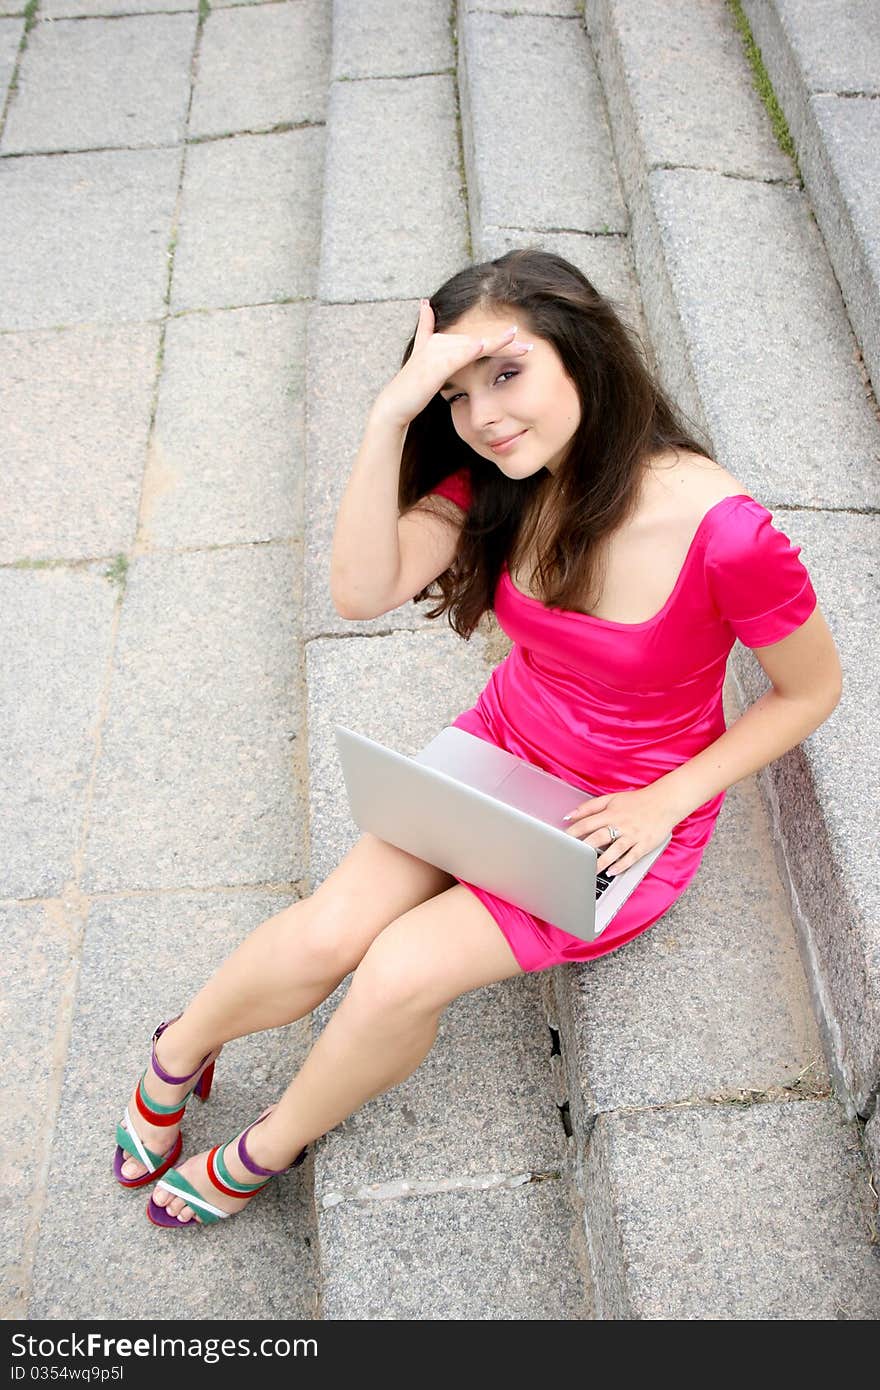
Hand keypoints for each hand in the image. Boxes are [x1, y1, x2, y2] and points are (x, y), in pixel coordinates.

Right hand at [373, 299, 533, 428]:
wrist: (394, 406)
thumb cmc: (412, 391)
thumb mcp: (423, 366)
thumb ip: (426, 336)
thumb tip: (425, 309)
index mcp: (440, 342)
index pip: (476, 340)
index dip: (498, 341)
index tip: (519, 342)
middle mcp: (439, 342)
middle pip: (478, 340)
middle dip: (504, 342)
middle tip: (528, 345)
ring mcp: (435, 352)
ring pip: (473, 344)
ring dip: (496, 343)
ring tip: (517, 341)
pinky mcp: (433, 365)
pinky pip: (457, 355)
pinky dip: (471, 350)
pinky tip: (486, 346)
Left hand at [561, 785, 677, 875]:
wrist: (665, 802)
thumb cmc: (636, 801)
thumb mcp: (612, 799)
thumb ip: (590, 806)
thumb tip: (569, 815)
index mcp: (612, 813)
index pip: (588, 823)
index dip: (574, 832)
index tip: (563, 840)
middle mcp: (622, 824)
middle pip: (599, 837)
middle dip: (585, 848)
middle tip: (573, 858)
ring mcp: (634, 835)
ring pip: (615, 850)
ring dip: (602, 861)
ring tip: (589, 871)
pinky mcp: (645, 844)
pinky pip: (632, 857)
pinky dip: (622, 865)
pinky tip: (611, 872)